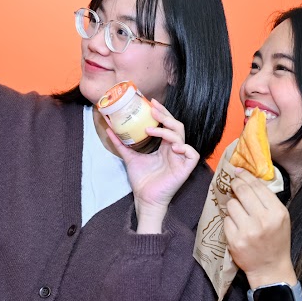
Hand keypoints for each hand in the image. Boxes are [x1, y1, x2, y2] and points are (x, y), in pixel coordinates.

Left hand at [108, 100, 199, 231]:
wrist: (145, 199)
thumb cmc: (142, 180)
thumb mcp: (130, 157)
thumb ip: (121, 144)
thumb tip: (109, 129)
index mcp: (165, 146)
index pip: (167, 125)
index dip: (162, 113)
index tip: (151, 102)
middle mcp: (174, 150)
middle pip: (176, 126)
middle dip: (166, 115)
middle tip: (153, 108)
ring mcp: (181, 158)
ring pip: (181, 137)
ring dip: (167, 130)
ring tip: (151, 129)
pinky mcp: (185, 169)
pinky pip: (192, 154)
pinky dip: (184, 147)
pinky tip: (173, 147)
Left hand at [225, 172, 294, 284]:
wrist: (270, 268)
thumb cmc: (276, 240)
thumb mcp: (281, 218)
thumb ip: (267, 200)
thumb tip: (247, 178)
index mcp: (277, 212)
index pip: (258, 186)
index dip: (246, 176)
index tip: (238, 171)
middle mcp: (263, 220)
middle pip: (242, 191)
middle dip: (235, 184)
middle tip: (233, 184)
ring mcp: (248, 230)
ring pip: (232, 204)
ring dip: (233, 206)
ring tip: (239, 213)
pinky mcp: (235, 240)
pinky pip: (226, 220)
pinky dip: (229, 221)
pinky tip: (236, 226)